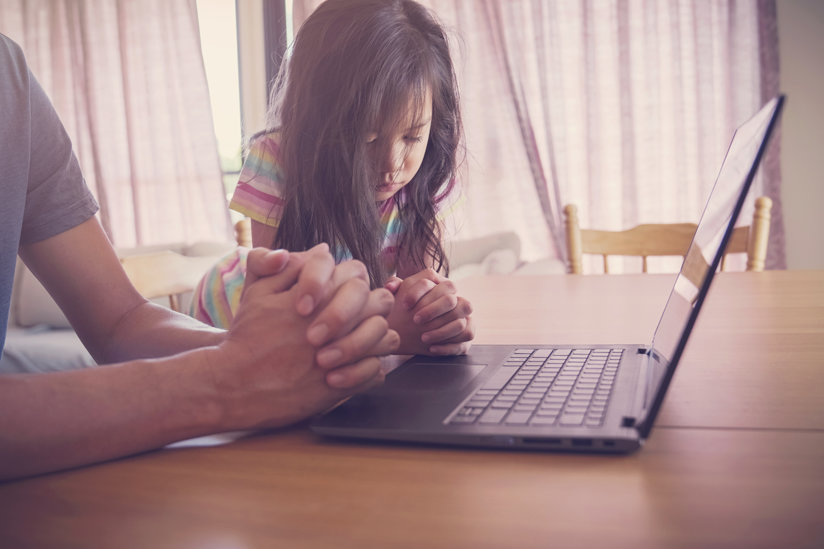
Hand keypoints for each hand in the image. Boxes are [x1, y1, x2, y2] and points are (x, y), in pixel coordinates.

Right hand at [212, 248, 397, 430]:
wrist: (235, 386)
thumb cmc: (248, 337)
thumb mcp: (258, 292)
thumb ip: (290, 267)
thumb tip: (324, 249)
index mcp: (315, 296)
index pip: (355, 273)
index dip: (349, 280)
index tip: (334, 294)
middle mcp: (330, 323)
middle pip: (378, 300)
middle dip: (371, 304)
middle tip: (358, 314)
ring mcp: (338, 356)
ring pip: (384, 335)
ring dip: (376, 334)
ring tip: (362, 339)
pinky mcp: (340, 387)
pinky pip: (377, 370)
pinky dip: (370, 367)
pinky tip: (355, 366)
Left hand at [385, 268, 473, 355]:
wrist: (409, 330)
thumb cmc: (405, 310)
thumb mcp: (398, 296)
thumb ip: (393, 285)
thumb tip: (391, 286)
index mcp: (438, 285)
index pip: (433, 279)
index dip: (418, 292)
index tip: (405, 304)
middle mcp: (455, 299)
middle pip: (450, 299)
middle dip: (433, 310)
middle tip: (415, 320)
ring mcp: (463, 316)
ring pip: (461, 320)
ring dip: (441, 331)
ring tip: (424, 338)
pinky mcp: (466, 333)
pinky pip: (466, 336)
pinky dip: (449, 345)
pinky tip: (432, 348)